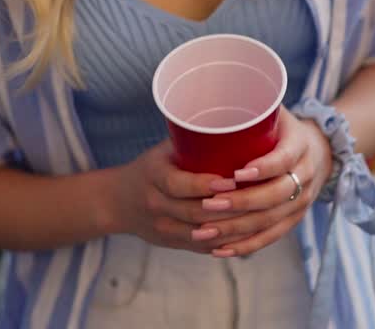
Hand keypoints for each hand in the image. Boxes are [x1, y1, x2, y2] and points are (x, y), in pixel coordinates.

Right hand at [110, 141, 242, 252]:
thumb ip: (191, 142)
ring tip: (255, 219)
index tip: (232, 180)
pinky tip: (244, 237)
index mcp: (153, 175)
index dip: (205, 185)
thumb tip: (235, 126)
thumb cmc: (152, 168)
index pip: (178, 184)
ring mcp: (162, 227)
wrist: (119, 201)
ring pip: (201, 234)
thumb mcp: (163, 151)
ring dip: (229, 229)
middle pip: (194, 212)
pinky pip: (200, 248)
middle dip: (227, 209)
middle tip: (255, 200)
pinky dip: (224, 244)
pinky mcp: (170, 243)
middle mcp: (155, 204)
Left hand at [194, 107, 333, 257]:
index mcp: (300, 145)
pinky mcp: (293, 219)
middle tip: (208, 204)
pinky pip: (270, 238)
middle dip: (240, 203)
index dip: (263, 168)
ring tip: (204, 231)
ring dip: (236, 229)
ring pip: (270, 222)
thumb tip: (207, 94)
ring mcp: (301, 201)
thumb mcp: (274, 112)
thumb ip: (250, 109)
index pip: (284, 159)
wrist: (319, 150)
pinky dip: (245, 245)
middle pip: (275, 196)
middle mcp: (305, 176)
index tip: (235, 173)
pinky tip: (220, 250)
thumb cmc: (283, 128)